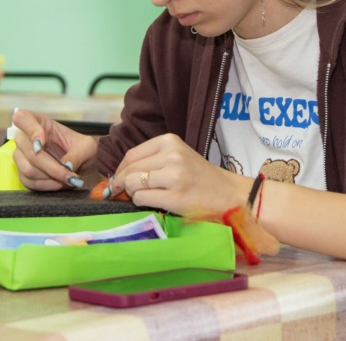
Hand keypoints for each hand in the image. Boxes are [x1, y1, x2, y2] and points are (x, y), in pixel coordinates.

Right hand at [11, 109, 96, 190]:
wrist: (84, 170)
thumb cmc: (83, 152)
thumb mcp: (88, 148)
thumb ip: (78, 154)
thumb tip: (65, 166)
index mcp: (41, 123)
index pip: (22, 118)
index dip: (30, 129)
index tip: (42, 142)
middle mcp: (27, 138)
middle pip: (27, 150)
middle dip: (50, 166)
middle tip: (69, 174)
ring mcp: (22, 157)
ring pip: (27, 169)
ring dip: (50, 177)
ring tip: (67, 179)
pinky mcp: (23, 174)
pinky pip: (28, 182)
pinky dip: (46, 186)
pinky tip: (59, 184)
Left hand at [106, 134, 247, 215]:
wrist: (227, 194)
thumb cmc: (200, 177)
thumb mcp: (177, 157)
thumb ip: (152, 159)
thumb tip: (119, 174)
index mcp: (170, 141)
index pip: (132, 155)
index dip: (120, 169)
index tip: (118, 179)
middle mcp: (171, 156)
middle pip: (130, 170)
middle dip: (121, 183)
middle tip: (121, 192)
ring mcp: (173, 176)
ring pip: (132, 184)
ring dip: (132, 193)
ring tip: (144, 195)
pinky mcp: (174, 197)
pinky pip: (141, 199)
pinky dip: (141, 202)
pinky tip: (154, 202)